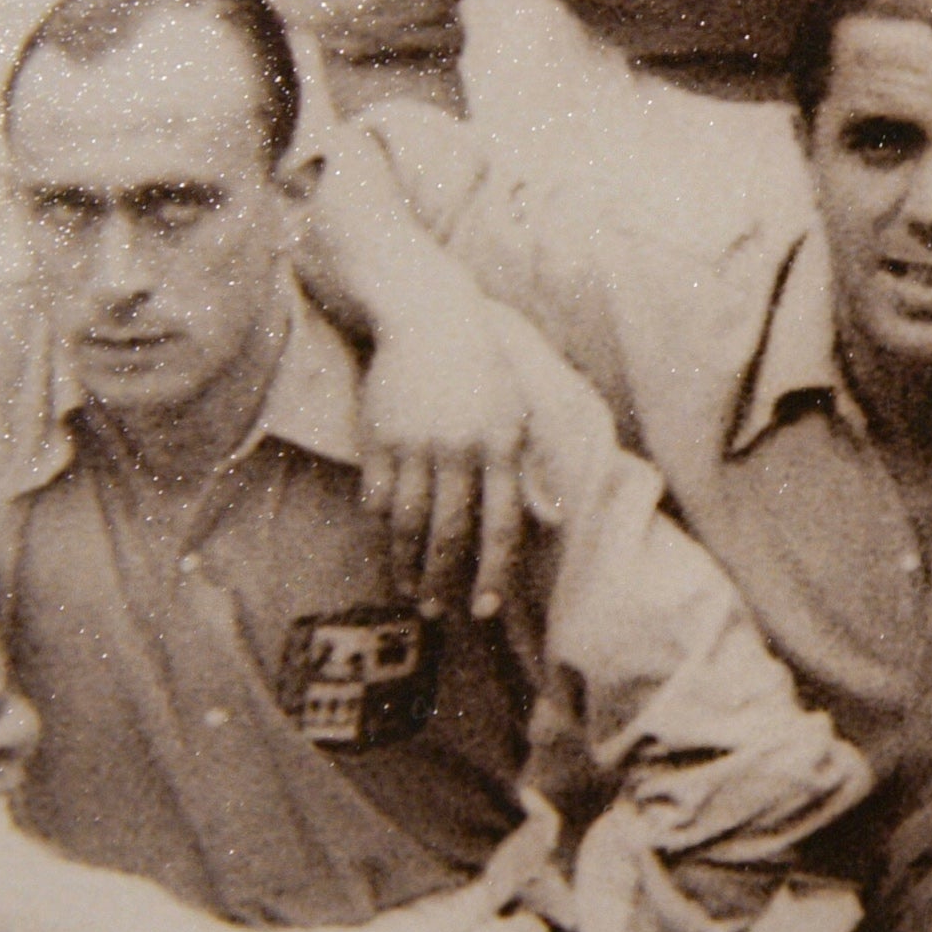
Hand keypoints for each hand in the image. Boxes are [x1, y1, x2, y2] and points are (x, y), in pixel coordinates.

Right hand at [357, 296, 538, 619]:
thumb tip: (553, 519)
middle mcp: (460, 450)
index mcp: (503, 448)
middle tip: (438, 613)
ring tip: (410, 592)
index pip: (502, 527)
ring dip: (407, 565)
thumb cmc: (483, 372)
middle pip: (451, 533)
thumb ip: (530, 466)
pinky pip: (377, 497)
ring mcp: (415, 444)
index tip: (485, 608)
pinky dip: (381, 530)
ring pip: (408, 523)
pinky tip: (386, 550)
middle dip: (445, 580)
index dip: (493, 572)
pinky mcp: (379, 437)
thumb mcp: (519, 413)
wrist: (430, 319)